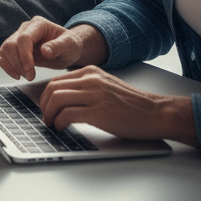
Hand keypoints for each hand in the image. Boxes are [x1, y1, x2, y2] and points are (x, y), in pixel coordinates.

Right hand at [0, 18, 107, 80]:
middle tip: (30, 76)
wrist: (67, 49)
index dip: (24, 56)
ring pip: (5, 50)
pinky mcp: (16, 48)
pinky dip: (7, 66)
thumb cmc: (70, 45)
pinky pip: (4, 55)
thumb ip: (58, 46)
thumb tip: (44, 51)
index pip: (24, 38)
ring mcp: (19, 37)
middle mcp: (25, 28)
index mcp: (38, 24)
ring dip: (12, 66)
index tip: (31, 72)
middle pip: (10, 44)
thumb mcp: (70, 45)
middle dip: (18, 63)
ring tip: (27, 76)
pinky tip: (18, 75)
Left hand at [38, 66, 197, 144]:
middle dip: (44, 105)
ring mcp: (94, 95)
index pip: (57, 80)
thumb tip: (66, 100)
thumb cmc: (134, 105)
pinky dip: (59, 122)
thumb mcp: (106, 86)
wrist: (157, 112)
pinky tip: (61, 128)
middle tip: (45, 117)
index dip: (46, 95)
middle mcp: (90, 79)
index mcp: (90, 72)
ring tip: (51, 124)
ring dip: (49, 114)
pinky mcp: (99, 112)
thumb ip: (87, 88)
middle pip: (53, 88)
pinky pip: (68, 114)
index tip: (46, 106)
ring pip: (57, 100)